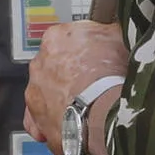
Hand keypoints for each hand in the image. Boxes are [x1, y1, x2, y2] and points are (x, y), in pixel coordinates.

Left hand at [23, 21, 130, 147]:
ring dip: (62, 97)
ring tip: (85, 107)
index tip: (96, 58)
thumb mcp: (118, 38)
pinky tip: (70, 125)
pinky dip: (52, 122)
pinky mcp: (37, 121)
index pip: (66, 39)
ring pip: (46, 93)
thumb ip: (107, 32)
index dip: (84, 50)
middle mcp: (39, 63)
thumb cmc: (111, 75)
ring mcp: (35, 92)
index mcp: (56, 37)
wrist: (104, 114)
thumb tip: (111, 29)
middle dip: (70, 73)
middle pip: (54, 66)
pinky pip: (39, 121)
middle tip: (92, 83)